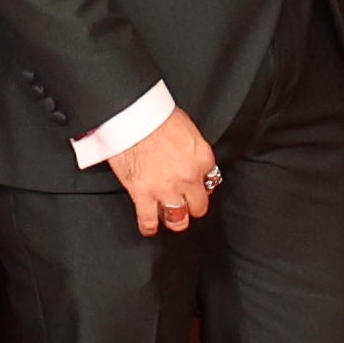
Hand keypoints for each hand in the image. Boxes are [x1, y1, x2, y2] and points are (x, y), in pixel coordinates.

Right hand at [106, 102, 223, 242]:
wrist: (132, 115)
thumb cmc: (156, 115)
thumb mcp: (188, 129)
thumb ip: (193, 150)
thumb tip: (190, 159)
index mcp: (202, 158)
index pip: (211, 181)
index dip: (201, 183)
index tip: (196, 184)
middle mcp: (188, 177)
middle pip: (198, 206)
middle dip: (192, 206)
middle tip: (187, 205)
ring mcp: (166, 188)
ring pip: (177, 219)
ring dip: (175, 219)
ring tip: (171, 218)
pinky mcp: (143, 194)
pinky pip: (149, 220)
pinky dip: (149, 226)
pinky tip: (150, 227)